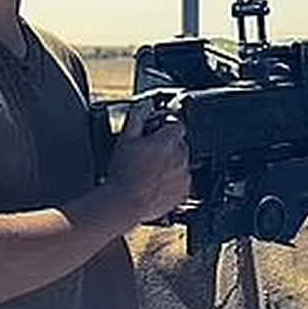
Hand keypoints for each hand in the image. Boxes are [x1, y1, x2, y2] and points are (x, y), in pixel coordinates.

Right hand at [105, 96, 190, 222]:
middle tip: (147, 154)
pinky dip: (172, 181)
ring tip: (149, 171)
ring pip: (181, 163)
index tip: (152, 133)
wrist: (124, 204)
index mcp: (168, 141)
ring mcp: (184, 177)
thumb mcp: (125, 138)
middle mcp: (181, 158)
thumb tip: (147, 104)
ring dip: (169, 163)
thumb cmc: (123, 173)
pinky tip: (154, 183)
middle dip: (166, 146)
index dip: (163, 127)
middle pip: (179, 143)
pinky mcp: (183, 193)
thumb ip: (138, 116)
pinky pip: (181, 181)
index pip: (176, 124)